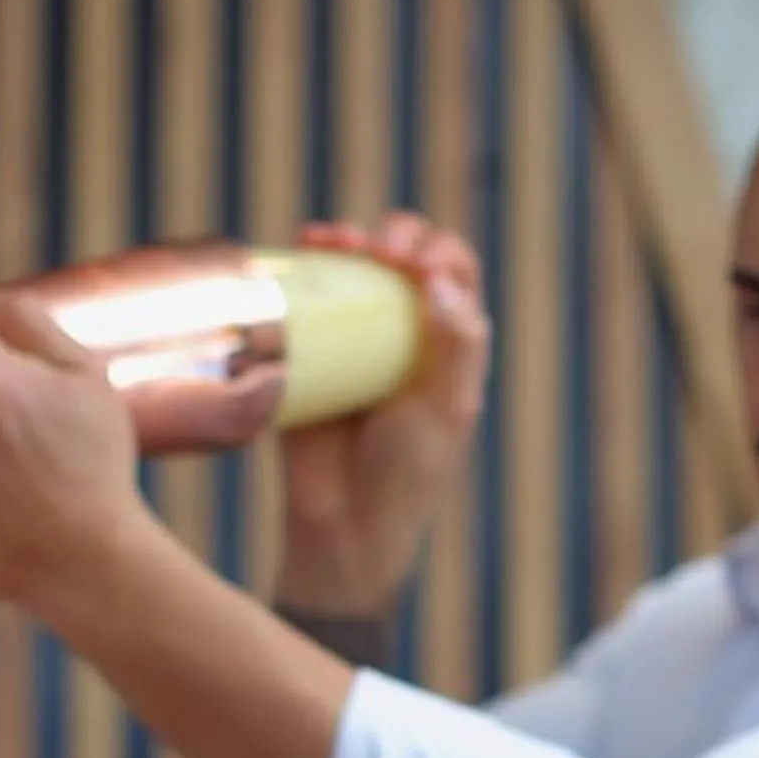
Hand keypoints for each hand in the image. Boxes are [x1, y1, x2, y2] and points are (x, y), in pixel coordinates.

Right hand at [274, 212, 491, 615]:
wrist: (340, 521)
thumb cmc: (406, 474)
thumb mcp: (445, 414)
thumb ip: (454, 347)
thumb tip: (438, 283)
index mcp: (449, 344)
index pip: (456, 272)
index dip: (438, 254)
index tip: (415, 269)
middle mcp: (404, 331)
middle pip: (408, 254)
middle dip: (398, 235)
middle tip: (380, 250)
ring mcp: (354, 336)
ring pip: (356, 265)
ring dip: (350, 238)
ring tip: (334, 240)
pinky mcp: (308, 348)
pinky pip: (307, 294)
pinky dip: (306, 262)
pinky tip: (302, 246)